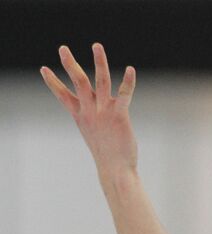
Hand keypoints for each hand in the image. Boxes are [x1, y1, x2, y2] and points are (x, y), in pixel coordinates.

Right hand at [40, 44, 137, 175]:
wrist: (115, 170)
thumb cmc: (106, 153)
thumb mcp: (93, 132)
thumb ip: (93, 117)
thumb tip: (94, 112)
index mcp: (81, 115)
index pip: (63, 96)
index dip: (52, 83)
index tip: (43, 69)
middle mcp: (91, 111)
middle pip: (78, 81)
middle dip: (69, 64)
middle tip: (62, 48)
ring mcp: (104, 112)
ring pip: (101, 81)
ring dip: (99, 61)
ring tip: (96, 45)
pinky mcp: (119, 115)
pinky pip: (124, 94)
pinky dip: (128, 81)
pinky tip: (130, 69)